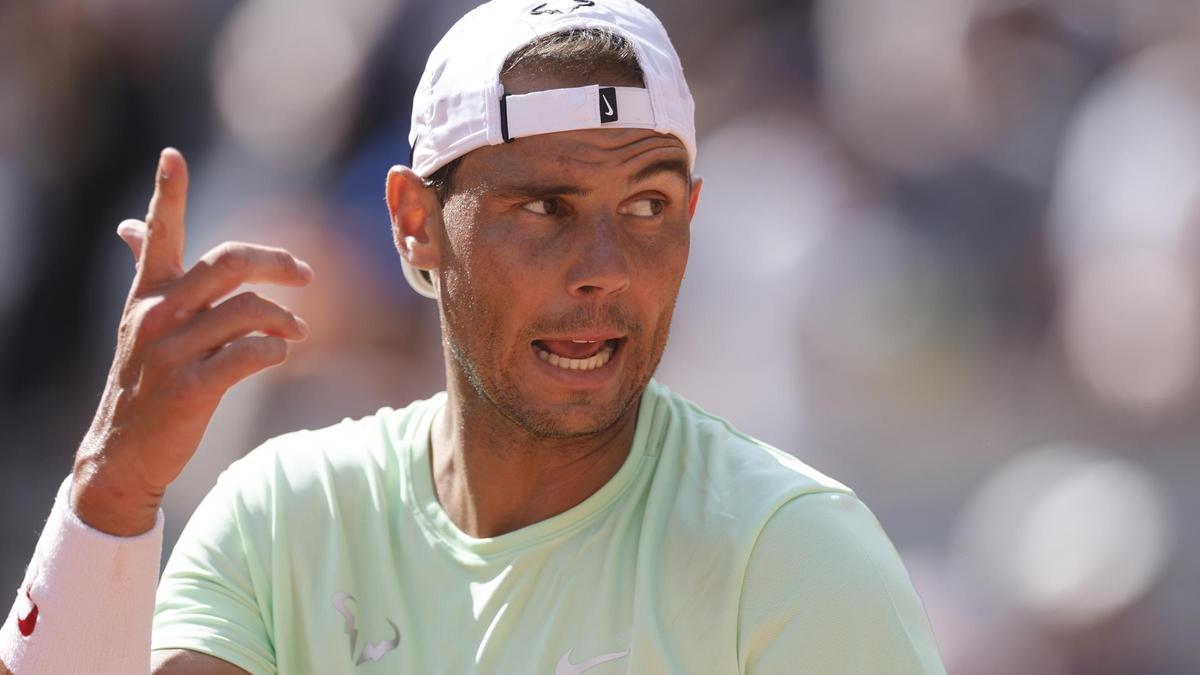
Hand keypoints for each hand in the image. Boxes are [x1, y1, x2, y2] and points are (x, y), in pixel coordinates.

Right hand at [70, 148, 312, 535]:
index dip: (165, 193)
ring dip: (285, 318)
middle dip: (278, 263)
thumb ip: (147, 273)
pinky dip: (275, 350)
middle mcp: (157, 316)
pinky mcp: (191, 389)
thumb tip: (130, 226)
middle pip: (228, 263)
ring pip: (248, 310)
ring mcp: (172, 353)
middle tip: (306, 275)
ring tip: (298, 331)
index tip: (172, 154)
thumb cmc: (143, 381)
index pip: (158, 233)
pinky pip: (250, 354)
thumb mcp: (139, 323)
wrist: (122, 453)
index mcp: (147, 294)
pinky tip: (280, 354)